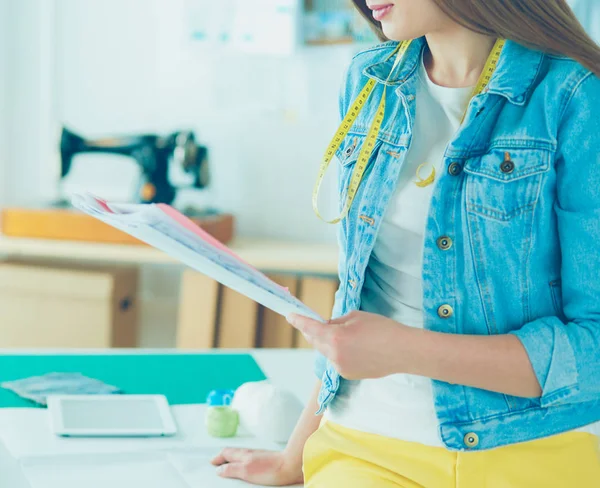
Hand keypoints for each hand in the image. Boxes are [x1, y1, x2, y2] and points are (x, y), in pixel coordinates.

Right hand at [211, 448, 302, 485]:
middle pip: (234, 453)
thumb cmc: (271, 469)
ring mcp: (259, 456)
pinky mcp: (267, 461)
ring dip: (234, 459)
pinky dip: (245, 463)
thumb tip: (219, 469)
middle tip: (218, 462)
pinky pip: (251, 460)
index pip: (227, 452)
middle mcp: (251, 453)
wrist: (291, 466)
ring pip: (242, 456)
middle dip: (224, 457)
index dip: (218, 457)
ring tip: (230, 465)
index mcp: (244, 454)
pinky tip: (248, 469)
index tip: (212, 462)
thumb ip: (231, 469)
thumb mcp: (246, 471)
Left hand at [287, 310, 413, 379]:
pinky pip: (336, 360)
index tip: (289, 315)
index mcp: (335, 337)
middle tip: (319, 322)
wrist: (403, 351)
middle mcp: (334, 355)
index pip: (310, 327)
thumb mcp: (356, 317)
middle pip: (315, 341)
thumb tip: (327, 327)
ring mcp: (340, 368)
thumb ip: (337, 322)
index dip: (298, 320)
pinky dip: (339, 352)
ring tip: (349, 336)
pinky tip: (357, 348)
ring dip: (329, 342)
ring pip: (326, 351)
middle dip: (315, 331)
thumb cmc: (382, 329)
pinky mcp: (348, 375)